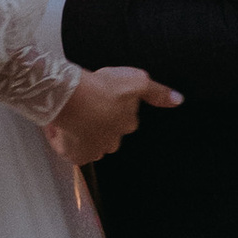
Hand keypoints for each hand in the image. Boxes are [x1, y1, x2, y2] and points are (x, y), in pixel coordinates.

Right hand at [45, 65, 179, 168]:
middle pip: (106, 134)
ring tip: (69, 114)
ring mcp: (95, 151)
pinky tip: (58, 125)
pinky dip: (61, 139)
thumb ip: (157, 91)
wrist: (71, 97)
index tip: (99, 97)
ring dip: (80, 132)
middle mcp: (114, 141)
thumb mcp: (136, 80)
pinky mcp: (76, 156)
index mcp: (128, 123)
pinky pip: (68, 149)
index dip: (109, 107)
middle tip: (83, 106)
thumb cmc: (101, 86)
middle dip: (96, 123)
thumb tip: (179, 100)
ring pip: (88, 142)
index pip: (122, 119)